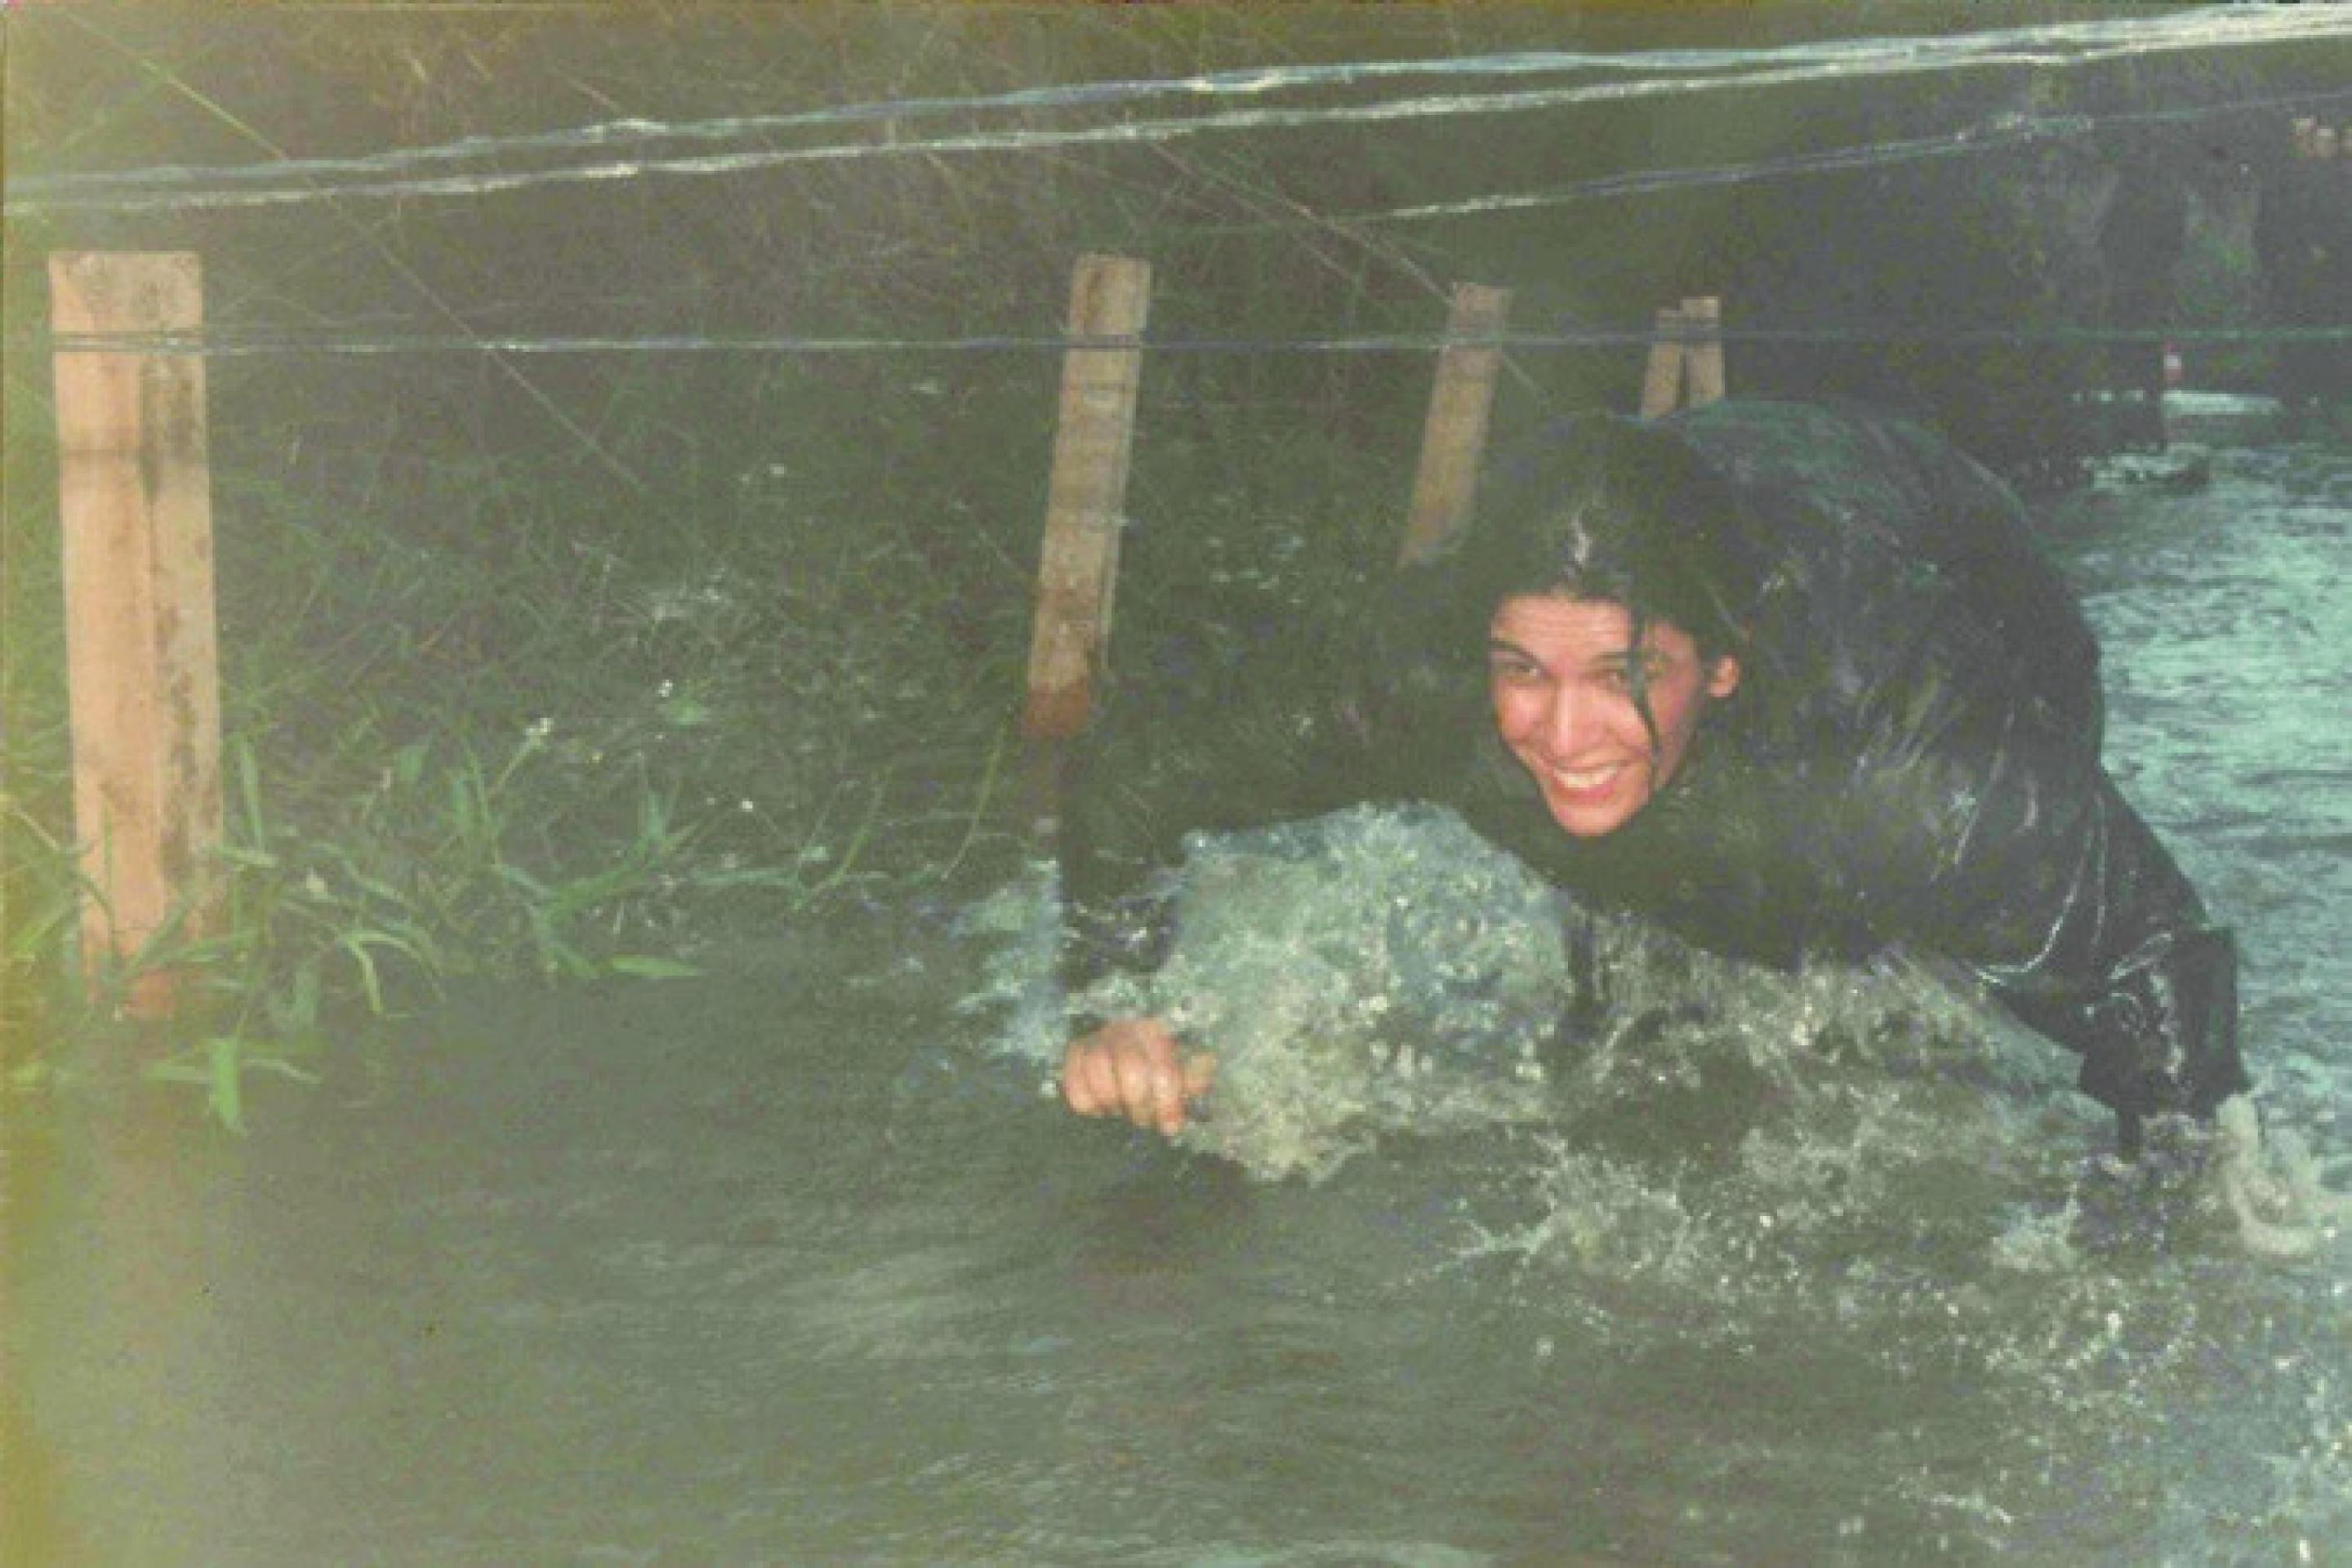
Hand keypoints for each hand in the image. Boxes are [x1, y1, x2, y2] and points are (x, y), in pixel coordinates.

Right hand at [1061, 1017, 1216, 1136]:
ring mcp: (1097, 1038)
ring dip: (1112, 1101)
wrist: (1125, 1053)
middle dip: (1139, 1104)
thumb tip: (1207, 1065)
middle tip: (1144, 1120)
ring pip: (1098, 1070)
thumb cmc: (1158, 1067)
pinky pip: (1074, 1082)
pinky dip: (1087, 1103)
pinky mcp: (1075, 1052)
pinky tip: (1101, 1109)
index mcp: (1158, 1032)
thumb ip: (1194, 1074)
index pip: (1163, 1068)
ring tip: (1122, 1112)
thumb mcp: (1182, 1070)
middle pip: (1130, 1068)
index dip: (1167, 1102)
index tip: (1170, 1126)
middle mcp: (1126, 1029)